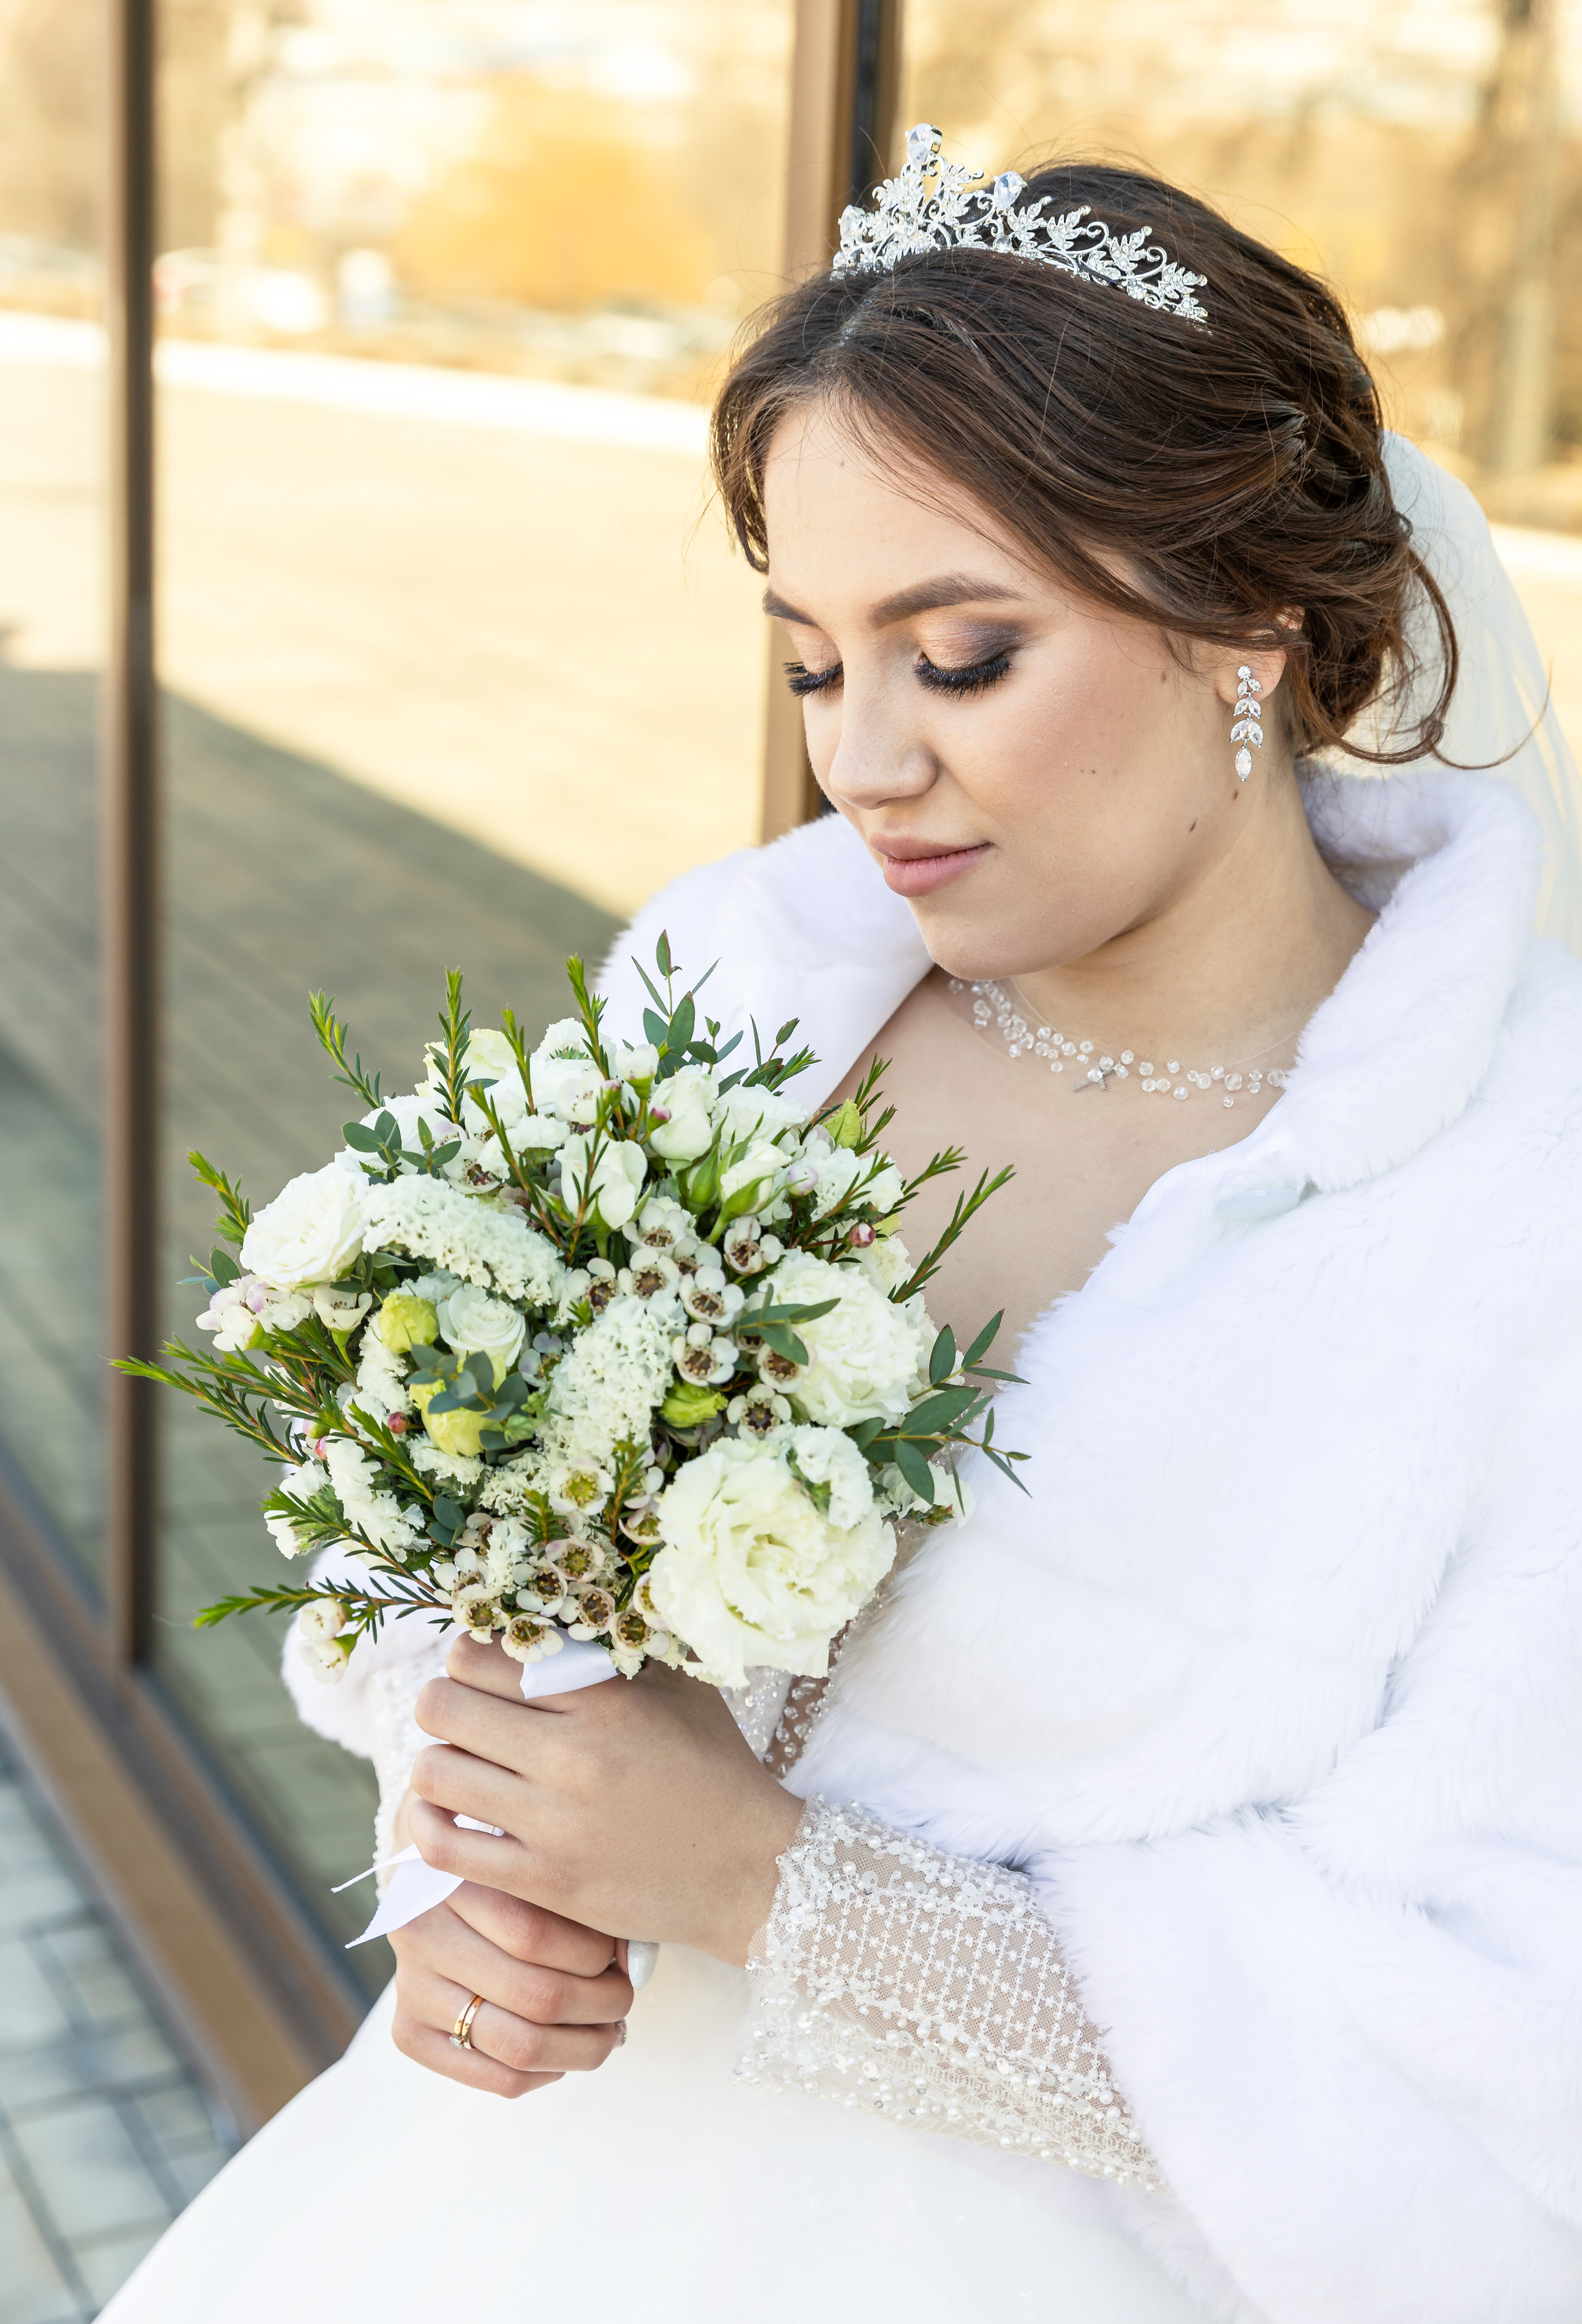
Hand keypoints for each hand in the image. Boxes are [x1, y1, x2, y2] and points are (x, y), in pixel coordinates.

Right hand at [389, 1879, 632, 2099]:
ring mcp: (410, 1988)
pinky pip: (498, 2079)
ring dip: (583, 2047)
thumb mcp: (534, 1869)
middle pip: (535, 1996)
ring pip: (520, 2046)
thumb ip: (580, 1903)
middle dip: (600, 2005)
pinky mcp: (409, 2034)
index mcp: (452, 1878)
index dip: (594, 1952)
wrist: (434, 1891)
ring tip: (608, 2030)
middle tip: (623, 1996)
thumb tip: (634, 1962)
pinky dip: (548, 2072)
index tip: (620, 1952)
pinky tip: (564, 2051)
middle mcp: (420, 1933)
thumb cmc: (505, 1878)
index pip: (534, 1933)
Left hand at [411, 1639, 803, 1966]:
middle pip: (441, 1707)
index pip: (479, 1655)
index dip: (466, 1657)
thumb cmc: (715, 1768)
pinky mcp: (543, 1883)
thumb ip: (618, 1648)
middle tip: (463, 1719)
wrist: (751, 1870)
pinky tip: (452, 1820)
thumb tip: (559, 1608)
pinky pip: (444, 1848)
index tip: (482, 1671)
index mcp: (601, 1699)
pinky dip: (432, 1829)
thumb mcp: (680, 1688)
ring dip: (437, 1766)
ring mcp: (553, 1823)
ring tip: (460, 1768)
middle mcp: (571, 1755)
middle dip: (442, 1705)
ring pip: (433, 1774)